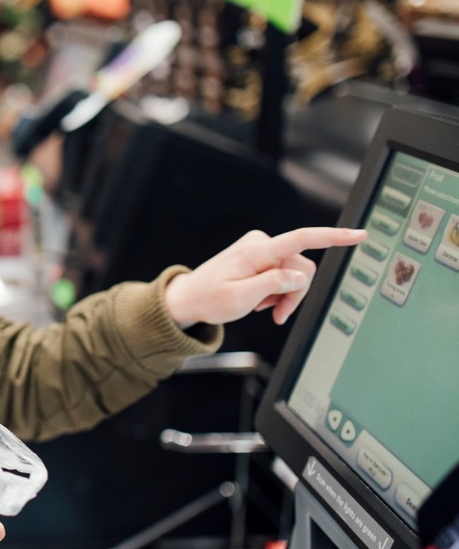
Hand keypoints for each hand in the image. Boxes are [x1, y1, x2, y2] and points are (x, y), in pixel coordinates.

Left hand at [164, 227, 366, 326]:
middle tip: (276, 313)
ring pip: (295, 274)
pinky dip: (276, 290)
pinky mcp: (261, 255)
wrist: (190, 297)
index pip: (301, 239)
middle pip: (302, 268)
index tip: (358, 235)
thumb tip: (300, 276)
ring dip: (284, 294)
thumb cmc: (209, 299)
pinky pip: (284, 273)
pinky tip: (260, 299)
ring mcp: (261, 249)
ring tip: (262, 306)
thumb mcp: (240, 298)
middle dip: (294, 294)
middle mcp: (261, 244)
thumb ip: (273, 285)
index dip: (332, 237)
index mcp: (256, 252)